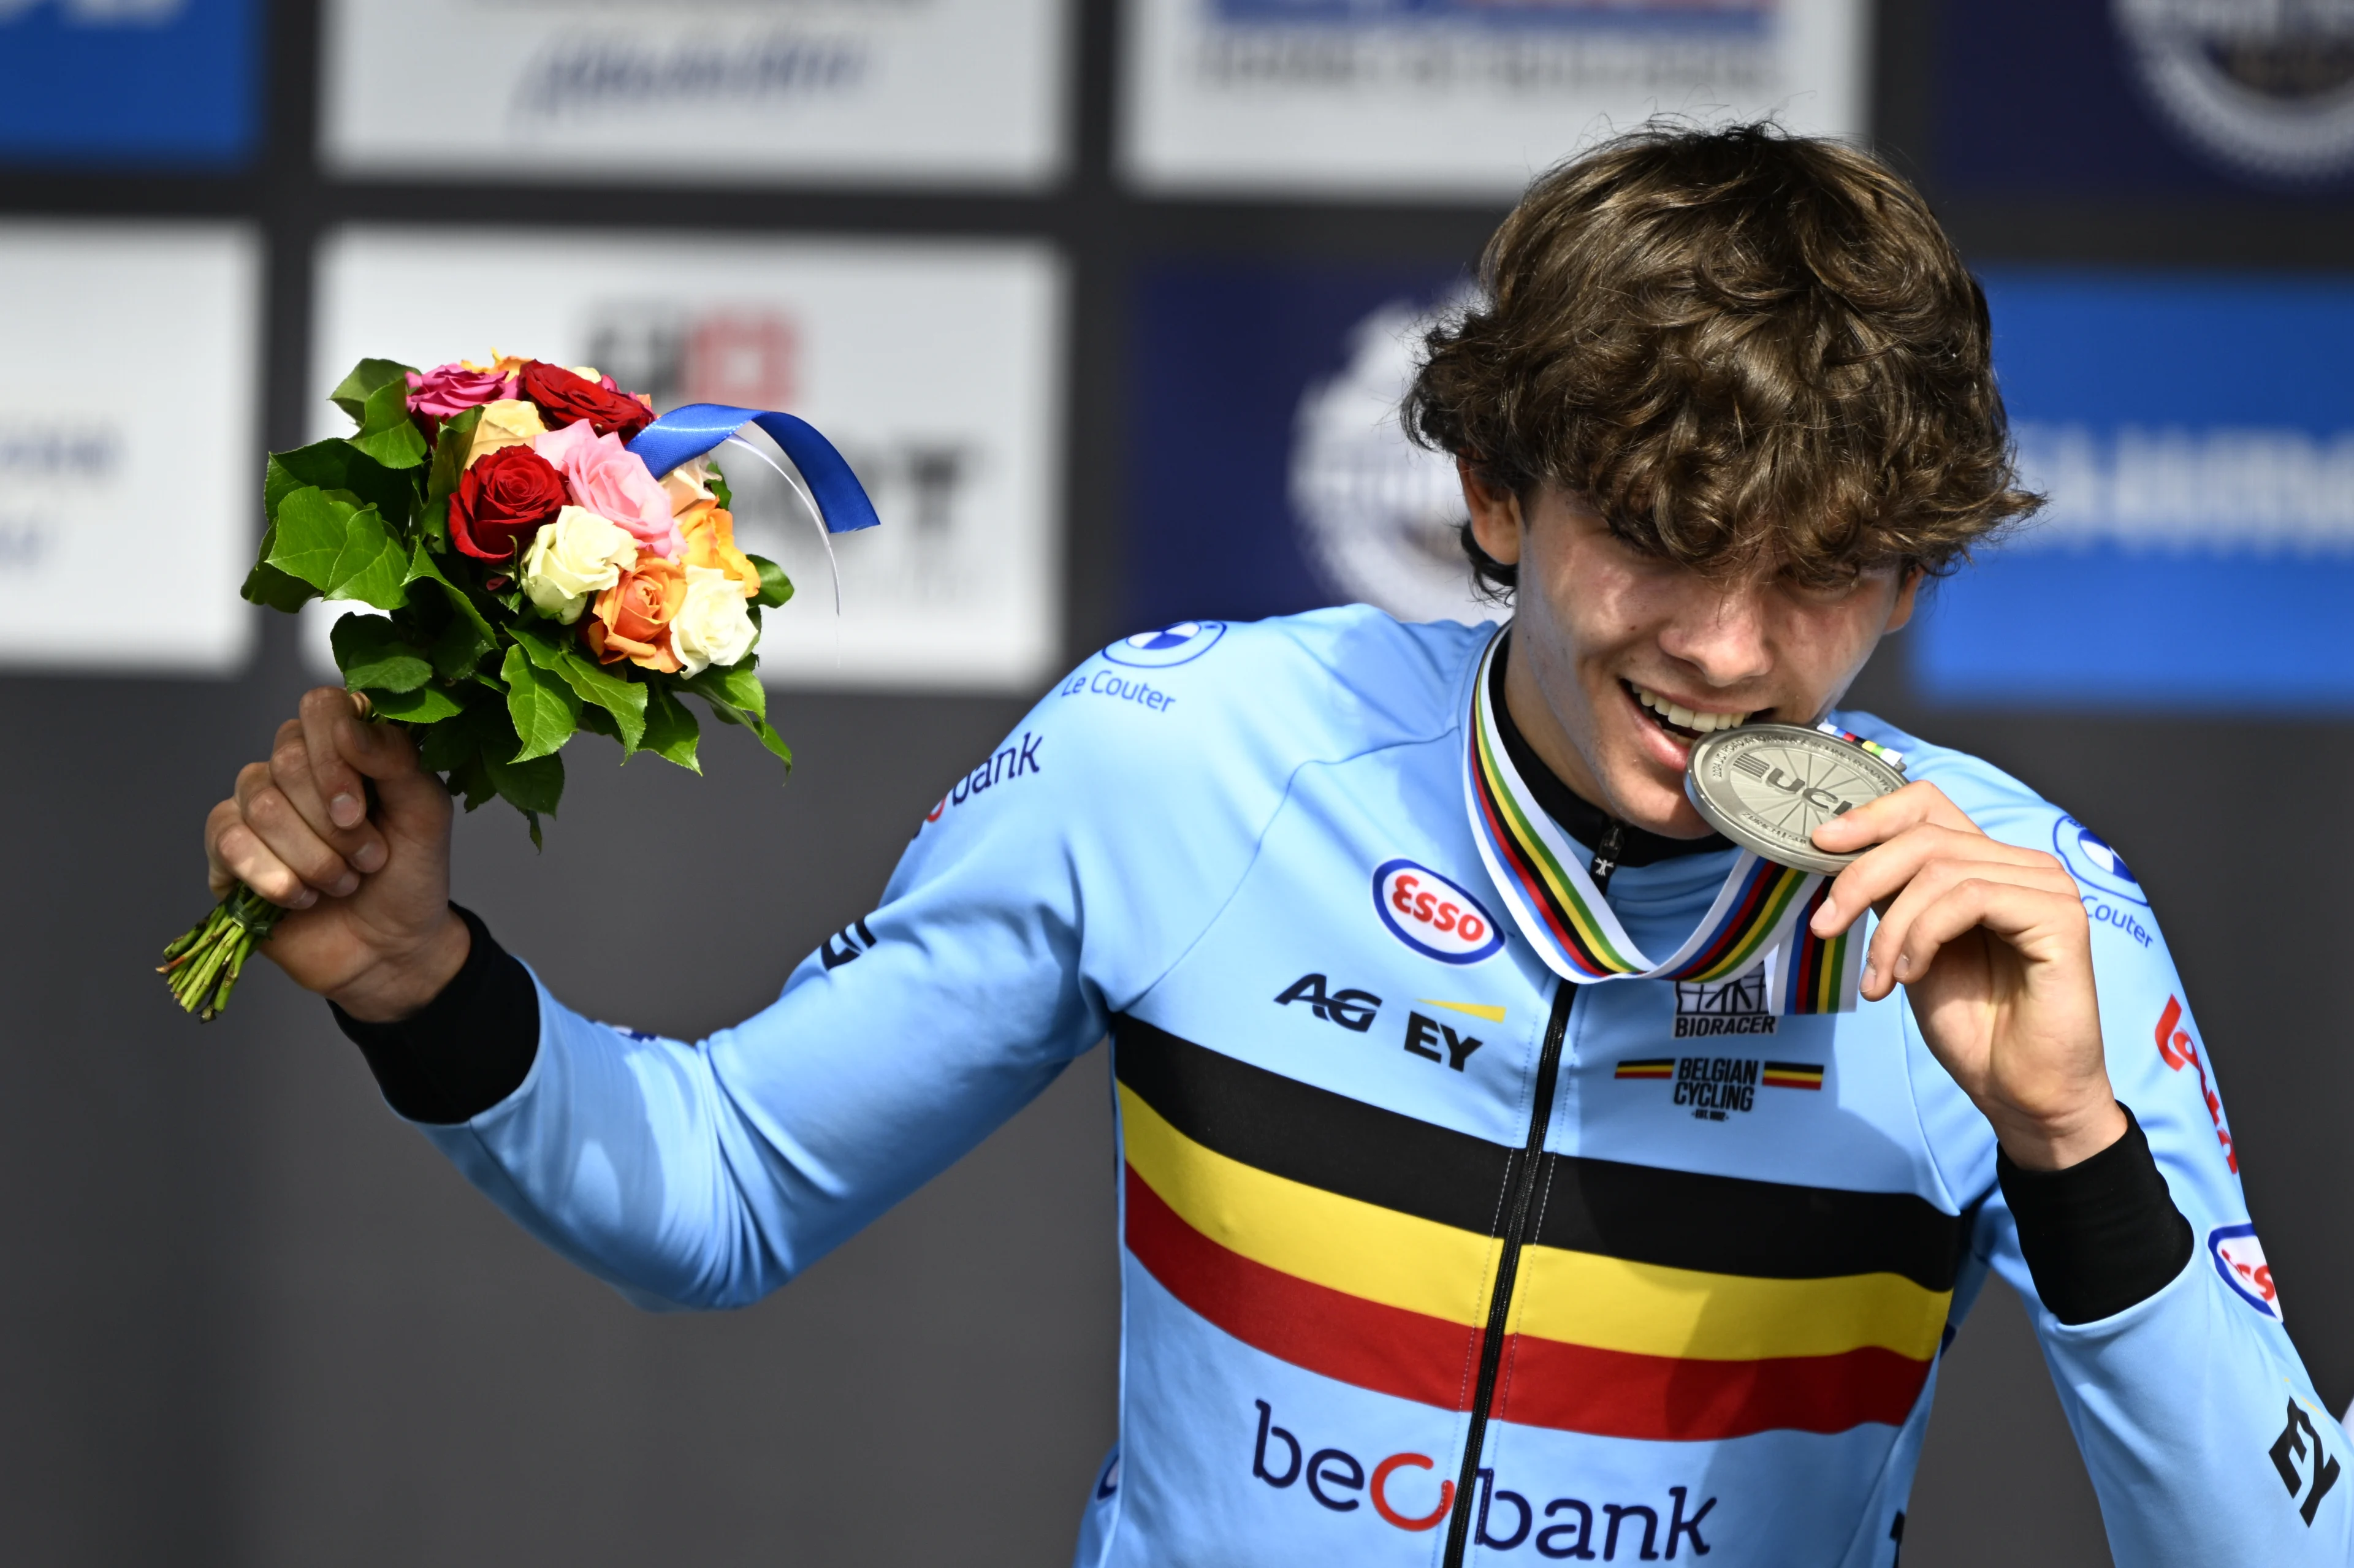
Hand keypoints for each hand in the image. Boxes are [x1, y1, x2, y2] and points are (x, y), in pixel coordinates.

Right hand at [203, 687, 467, 1021]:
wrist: (390, 948)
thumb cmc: (411, 875)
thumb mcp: (426, 814)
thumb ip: (397, 760)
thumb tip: (346, 724)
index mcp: (346, 744)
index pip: (320, 707)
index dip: (336, 758)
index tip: (361, 810)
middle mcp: (295, 765)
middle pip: (288, 760)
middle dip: (336, 825)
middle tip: (369, 859)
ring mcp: (256, 805)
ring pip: (261, 805)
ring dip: (314, 858)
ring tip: (343, 882)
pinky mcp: (228, 849)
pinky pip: (228, 841)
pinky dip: (274, 878)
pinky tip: (302, 897)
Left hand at [1808, 782, 2126, 1170]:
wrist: (2019, 1090)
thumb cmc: (1971, 1023)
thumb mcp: (1909, 943)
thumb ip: (1892, 894)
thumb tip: (1841, 850)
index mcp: (1988, 864)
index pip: (1927, 805)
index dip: (1870, 815)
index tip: (1819, 841)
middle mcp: (2023, 865)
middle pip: (1923, 836)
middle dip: (1861, 878)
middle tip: (1825, 926)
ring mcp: (2046, 887)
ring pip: (1940, 869)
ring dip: (1891, 926)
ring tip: (1880, 977)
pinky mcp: (2060, 917)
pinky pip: (1971, 898)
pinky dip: (1924, 935)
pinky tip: (1911, 975)